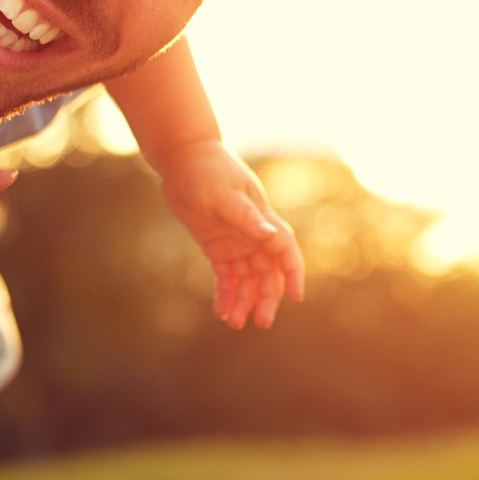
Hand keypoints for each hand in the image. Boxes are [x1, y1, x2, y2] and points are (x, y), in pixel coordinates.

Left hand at [155, 142, 305, 329]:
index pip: (285, 251)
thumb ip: (247, 218)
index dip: (293, 274)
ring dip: (244, 301)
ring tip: (233, 322)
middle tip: (260, 322)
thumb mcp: (224, 195)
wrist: (183, 157)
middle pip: (268, 273)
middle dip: (267, 298)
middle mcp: (253, 235)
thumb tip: (270, 236)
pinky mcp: (217, 247)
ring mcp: (236, 242)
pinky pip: (226, 276)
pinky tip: (220, 310)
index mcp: (262, 220)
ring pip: (247, 280)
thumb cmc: (207, 170)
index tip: (295, 298)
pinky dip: (226, 293)